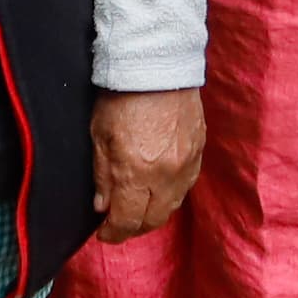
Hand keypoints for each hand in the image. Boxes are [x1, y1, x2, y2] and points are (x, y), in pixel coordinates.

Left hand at [90, 87, 205, 240]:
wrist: (157, 64)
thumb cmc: (121, 96)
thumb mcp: (99, 136)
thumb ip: (102, 175)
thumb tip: (103, 205)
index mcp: (136, 172)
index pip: (126, 220)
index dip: (113, 233)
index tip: (104, 234)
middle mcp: (165, 175)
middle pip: (152, 221)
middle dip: (133, 228)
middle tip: (119, 225)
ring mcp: (186, 164)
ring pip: (172, 206)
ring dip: (153, 213)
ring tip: (138, 208)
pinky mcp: (199, 152)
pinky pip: (186, 185)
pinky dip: (170, 194)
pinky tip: (158, 188)